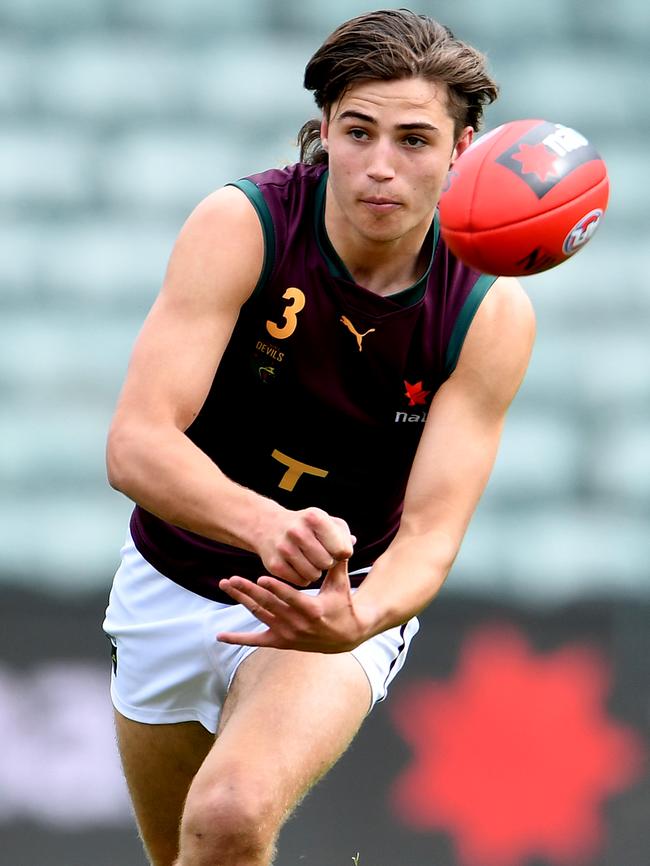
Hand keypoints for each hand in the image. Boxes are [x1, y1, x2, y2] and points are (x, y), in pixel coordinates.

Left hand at [217, 560, 370, 652]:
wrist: (346, 636)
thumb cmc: (343, 604)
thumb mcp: (341, 585)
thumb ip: (338, 563)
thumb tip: (345, 538)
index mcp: (313, 610)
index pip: (291, 598)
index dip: (276, 588)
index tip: (260, 577)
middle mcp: (298, 624)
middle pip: (269, 605)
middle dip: (249, 591)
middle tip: (231, 579)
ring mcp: (288, 634)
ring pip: (260, 615)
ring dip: (241, 600)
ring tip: (226, 585)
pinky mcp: (281, 641)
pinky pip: (256, 641)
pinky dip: (237, 639)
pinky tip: (220, 636)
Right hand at [255, 506, 355, 586]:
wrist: (268, 526)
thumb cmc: (305, 525)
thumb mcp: (325, 521)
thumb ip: (342, 533)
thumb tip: (352, 544)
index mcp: (315, 517)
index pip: (343, 550)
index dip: (342, 553)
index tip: (333, 548)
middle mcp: (298, 531)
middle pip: (328, 564)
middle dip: (327, 562)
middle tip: (319, 555)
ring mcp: (284, 548)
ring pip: (314, 575)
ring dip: (315, 571)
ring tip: (309, 560)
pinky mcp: (274, 565)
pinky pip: (300, 582)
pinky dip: (303, 577)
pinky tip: (297, 565)